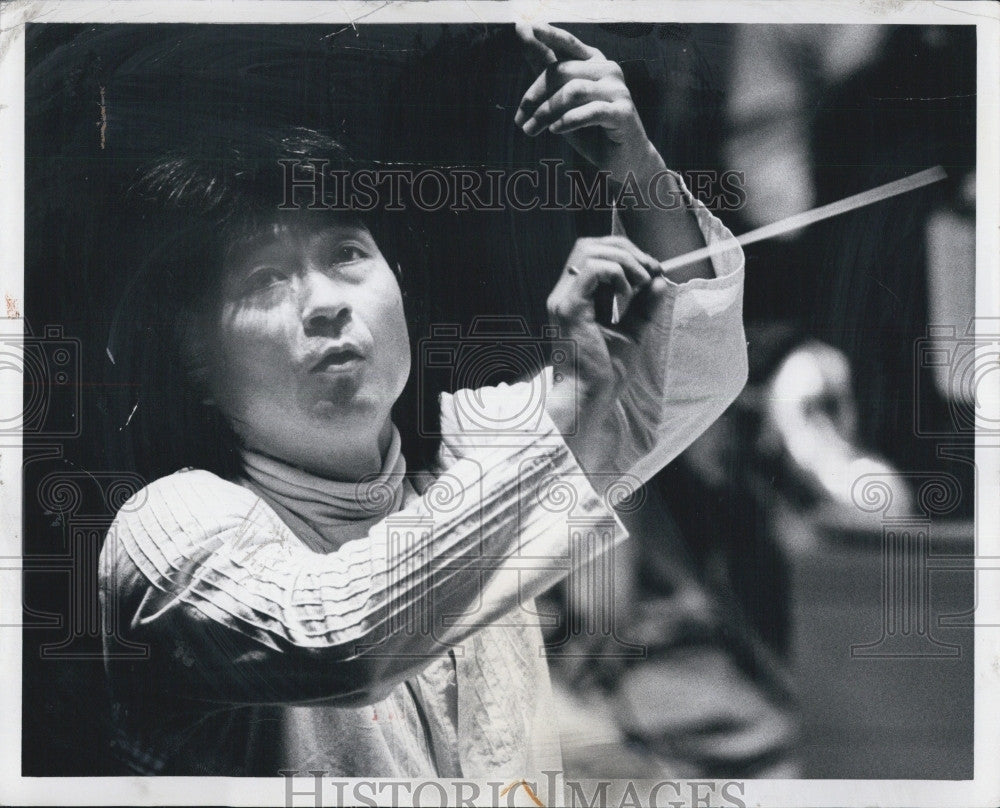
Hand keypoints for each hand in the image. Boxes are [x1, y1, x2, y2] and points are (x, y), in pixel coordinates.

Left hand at [514, 22, 662, 182]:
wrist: (623, 159)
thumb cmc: (591, 129)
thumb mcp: (563, 101)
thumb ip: (546, 68)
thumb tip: (524, 30)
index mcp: (594, 63)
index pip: (568, 44)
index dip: (548, 35)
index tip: (524, 26)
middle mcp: (608, 70)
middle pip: (562, 71)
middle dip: (535, 95)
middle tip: (520, 119)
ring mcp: (618, 90)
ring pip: (572, 91)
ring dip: (546, 112)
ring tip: (531, 130)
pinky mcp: (623, 113)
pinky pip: (590, 111)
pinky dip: (568, 121)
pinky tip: (555, 130)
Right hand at [544, 235, 661, 472]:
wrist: (589, 398)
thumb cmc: (604, 373)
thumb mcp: (632, 332)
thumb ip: (643, 306)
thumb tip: (659, 280)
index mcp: (578, 298)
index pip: (596, 254)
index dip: (627, 254)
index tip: (653, 272)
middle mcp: (566, 294)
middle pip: (590, 244)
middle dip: (627, 250)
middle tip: (651, 271)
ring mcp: (564, 299)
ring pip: (590, 251)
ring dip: (624, 261)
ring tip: (640, 284)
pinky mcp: (568, 308)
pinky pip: (591, 270)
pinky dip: (616, 273)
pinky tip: (628, 292)